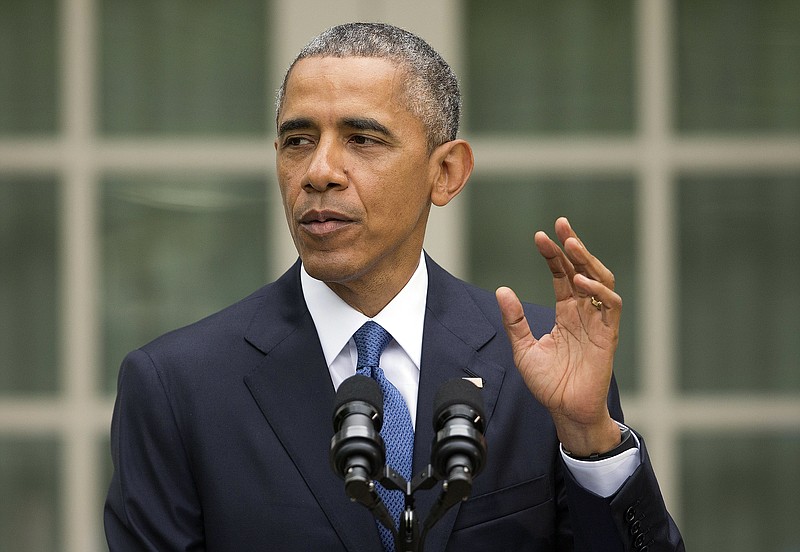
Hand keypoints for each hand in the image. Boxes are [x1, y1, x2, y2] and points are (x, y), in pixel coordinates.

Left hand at [496, 217, 621, 455]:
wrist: (565, 411)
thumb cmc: (549, 383)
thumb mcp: (523, 348)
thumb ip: (515, 320)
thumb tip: (502, 290)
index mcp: (566, 312)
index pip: (562, 275)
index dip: (553, 255)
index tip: (539, 236)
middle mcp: (584, 313)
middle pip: (583, 270)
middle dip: (573, 246)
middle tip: (561, 225)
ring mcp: (598, 323)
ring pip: (601, 281)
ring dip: (588, 261)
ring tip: (571, 244)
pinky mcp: (607, 336)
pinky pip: (611, 307)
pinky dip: (599, 291)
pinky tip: (580, 281)